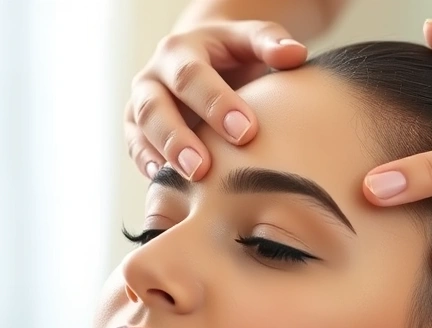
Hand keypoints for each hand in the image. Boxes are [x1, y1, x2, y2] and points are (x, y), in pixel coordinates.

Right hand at [125, 20, 307, 180]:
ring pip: (142, 130)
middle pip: (155, 107)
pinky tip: (165, 183)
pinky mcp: (136, 131)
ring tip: (189, 180)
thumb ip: (270, 42)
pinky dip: (149, 167)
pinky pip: (136, 150)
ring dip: (164, 157)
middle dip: (178, 138)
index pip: (192, 76)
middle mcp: (153, 77)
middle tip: (204, 168)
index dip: (216, 103)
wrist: (203, 59)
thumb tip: (294, 54)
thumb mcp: (249, 40)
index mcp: (180, 51)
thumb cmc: (231, 55)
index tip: (246, 131)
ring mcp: (140, 105)